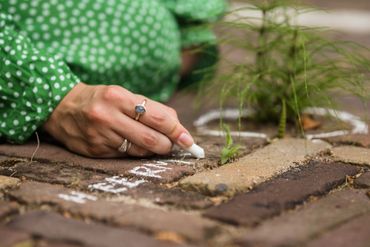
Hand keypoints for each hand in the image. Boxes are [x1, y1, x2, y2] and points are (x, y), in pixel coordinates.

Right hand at [43, 83, 194, 157]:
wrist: (62, 107)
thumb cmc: (102, 99)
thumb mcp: (124, 94)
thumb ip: (151, 109)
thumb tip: (178, 128)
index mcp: (118, 97)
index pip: (158, 118)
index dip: (177, 131)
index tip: (189, 140)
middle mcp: (108, 116)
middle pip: (151, 139)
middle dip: (167, 145)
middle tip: (171, 145)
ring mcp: (100, 136)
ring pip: (139, 151)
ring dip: (152, 150)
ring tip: (151, 142)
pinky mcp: (95, 151)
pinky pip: (125, 156)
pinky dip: (135, 152)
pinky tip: (130, 144)